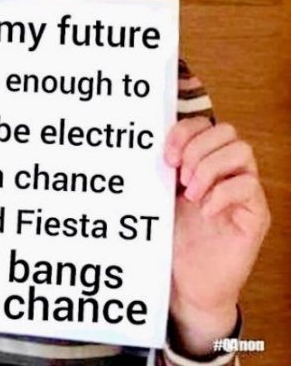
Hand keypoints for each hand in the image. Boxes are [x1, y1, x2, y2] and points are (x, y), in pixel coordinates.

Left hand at [163, 116, 270, 353]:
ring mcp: (245, 193)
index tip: (167, 156)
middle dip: (198, 148)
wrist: (187, 282)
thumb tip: (150, 140)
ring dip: (210, 168)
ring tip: (191, 194)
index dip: (185, 132)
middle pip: (228, 131)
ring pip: (242, 152)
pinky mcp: (256, 216)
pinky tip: (204, 211)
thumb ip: (164, 167)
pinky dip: (222, 194)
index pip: (206, 124)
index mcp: (205, 161)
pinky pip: (249, 186)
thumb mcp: (162, 194)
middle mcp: (228, 172)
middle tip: (180, 177)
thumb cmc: (175, 238)